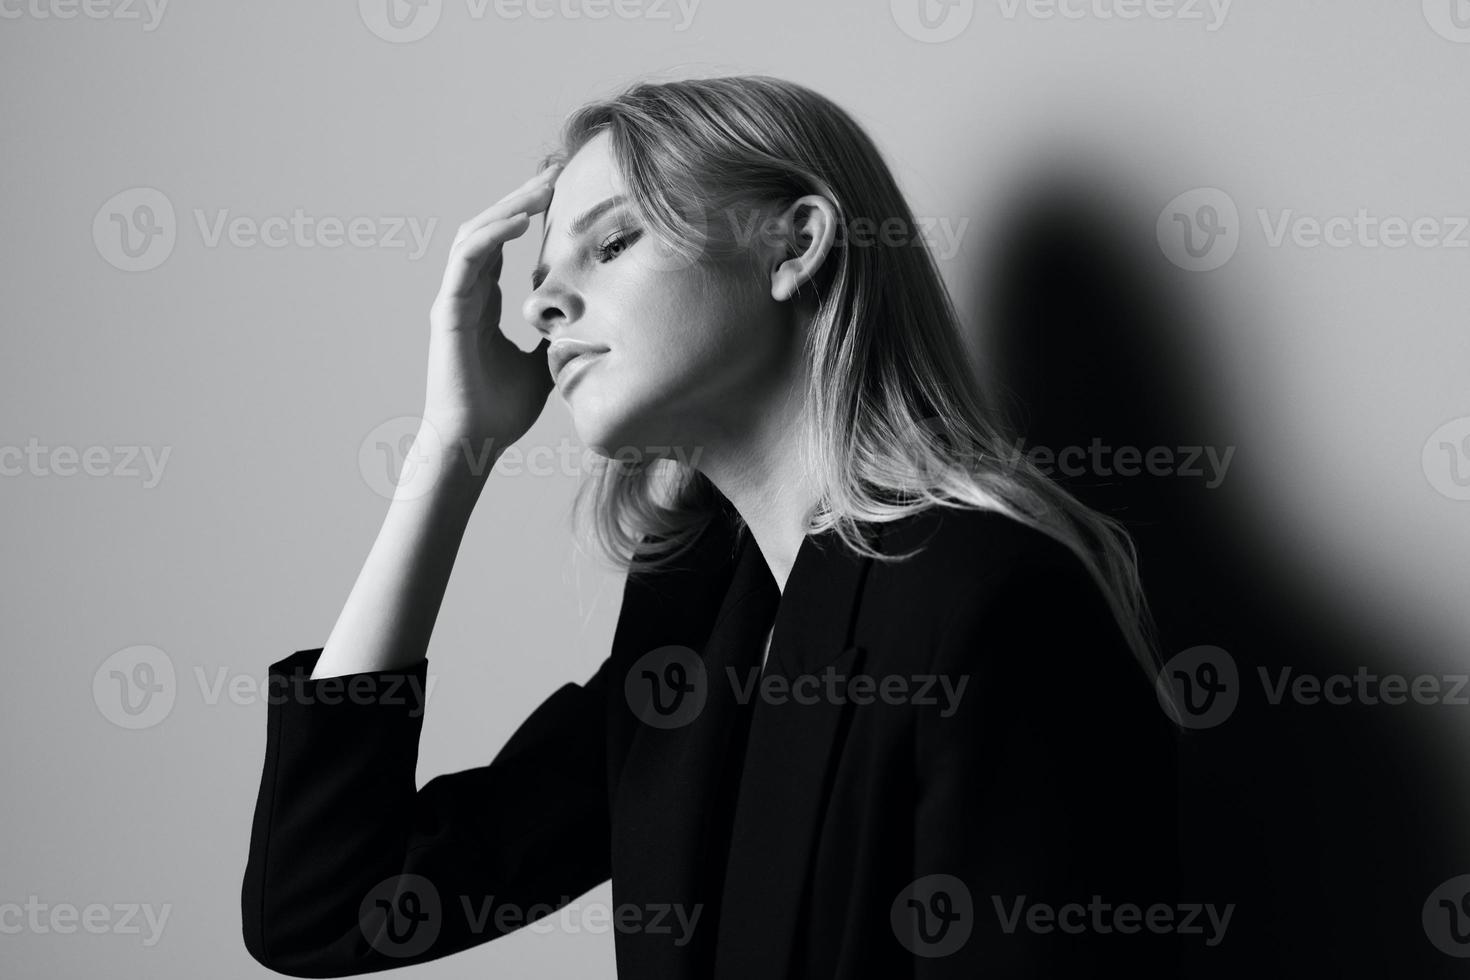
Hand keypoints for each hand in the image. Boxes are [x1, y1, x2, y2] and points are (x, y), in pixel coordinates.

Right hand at [421, 165, 560, 458]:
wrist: (474, 442)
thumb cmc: (502, 410)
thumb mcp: (545, 365)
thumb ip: (556, 339)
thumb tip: (591, 326)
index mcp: (484, 303)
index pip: (502, 245)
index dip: (526, 215)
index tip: (560, 193)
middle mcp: (466, 294)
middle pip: (489, 229)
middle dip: (521, 198)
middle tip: (556, 172)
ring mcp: (454, 299)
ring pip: (475, 234)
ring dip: (508, 206)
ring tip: (542, 186)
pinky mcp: (449, 310)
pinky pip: (467, 259)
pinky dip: (491, 235)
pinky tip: (519, 219)